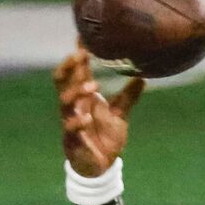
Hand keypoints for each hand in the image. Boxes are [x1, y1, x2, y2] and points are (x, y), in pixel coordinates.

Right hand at [53, 43, 143, 176]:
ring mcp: (70, 121)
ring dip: (76, 91)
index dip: (78, 54)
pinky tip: (87, 118)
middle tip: (82, 54)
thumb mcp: (120, 115)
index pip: (76, 70)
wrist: (102, 168)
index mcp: (82, 96)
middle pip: (61, 80)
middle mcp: (73, 106)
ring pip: (64, 101)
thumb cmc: (106, 139)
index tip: (83, 36)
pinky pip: (71, 128)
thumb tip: (143, 77)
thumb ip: (128, 96)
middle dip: (69, 66)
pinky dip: (78, 122)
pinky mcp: (71, 140)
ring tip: (92, 85)